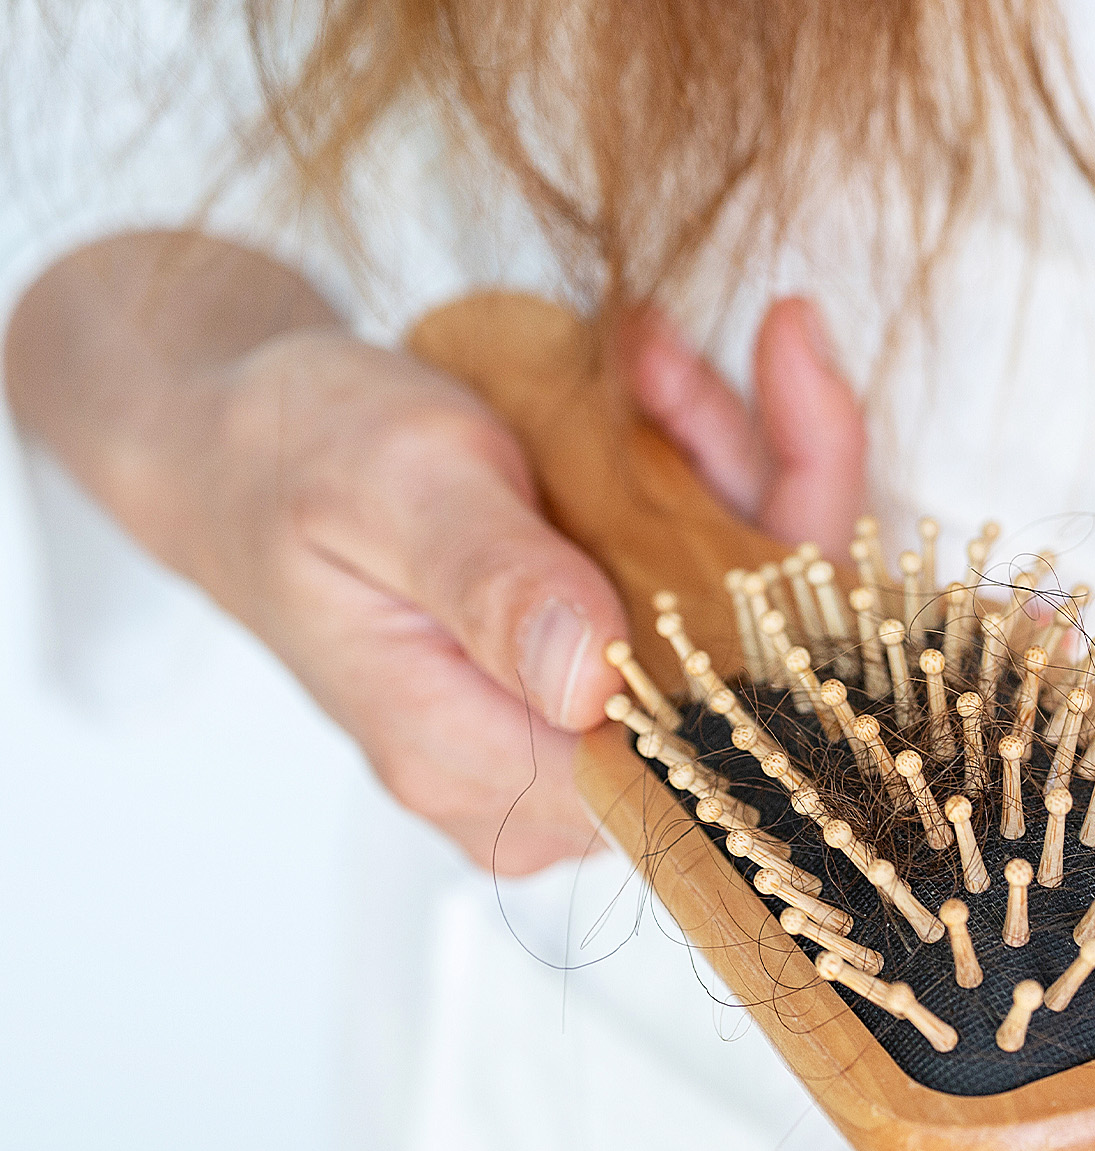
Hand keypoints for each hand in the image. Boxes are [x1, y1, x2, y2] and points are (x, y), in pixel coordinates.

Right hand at [5, 230, 868, 873]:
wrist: (239, 437)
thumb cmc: (291, 456)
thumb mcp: (394, 488)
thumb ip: (495, 581)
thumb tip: (591, 683)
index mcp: (476, 760)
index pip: (698, 734)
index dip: (769, 596)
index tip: (760, 432)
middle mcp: (545, 769)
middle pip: (750, 666)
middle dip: (749, 489)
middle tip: (673, 363)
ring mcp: (584, 717)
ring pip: (746, 606)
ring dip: (724, 459)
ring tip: (649, 350)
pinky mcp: (609, 660)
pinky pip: (712, 573)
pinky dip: (705, 465)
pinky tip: (655, 377)